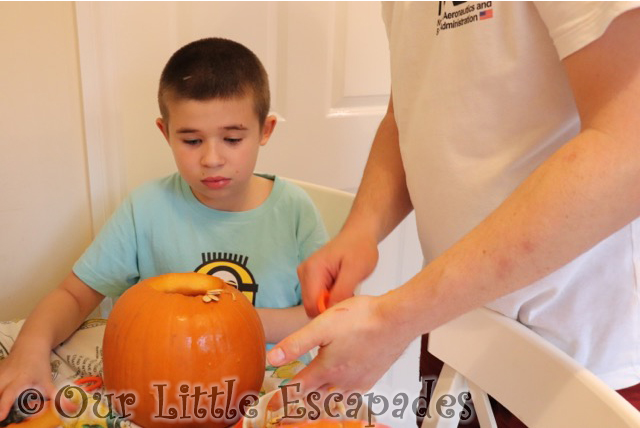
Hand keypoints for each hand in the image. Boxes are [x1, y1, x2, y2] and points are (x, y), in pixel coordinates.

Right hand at [0, 347, 55, 420]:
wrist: (30, 346)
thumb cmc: (39, 364)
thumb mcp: (46, 379)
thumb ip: (51, 394)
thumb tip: (62, 406)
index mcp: (20, 379)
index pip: (9, 394)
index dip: (4, 406)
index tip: (1, 417)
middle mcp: (6, 377)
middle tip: (1, 416)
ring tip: (2, 409)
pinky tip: (2, 394)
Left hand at [266, 294, 412, 394]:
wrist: (397, 320)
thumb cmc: (361, 318)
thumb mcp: (321, 326)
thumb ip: (296, 344)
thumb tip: (273, 358)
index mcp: (327, 369)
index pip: (298, 389)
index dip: (282, 398)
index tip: (270, 406)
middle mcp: (342, 381)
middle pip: (315, 397)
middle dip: (301, 402)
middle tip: (288, 405)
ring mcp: (359, 381)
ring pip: (334, 398)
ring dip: (321, 401)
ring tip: (312, 398)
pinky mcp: (372, 377)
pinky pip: (351, 394)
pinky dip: (340, 395)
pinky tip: (340, 387)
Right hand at [298, 230, 378, 316]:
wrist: (359, 235)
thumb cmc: (359, 248)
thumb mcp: (356, 270)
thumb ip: (342, 291)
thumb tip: (331, 311)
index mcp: (312, 270)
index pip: (311, 305)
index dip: (328, 313)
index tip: (345, 308)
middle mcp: (304, 273)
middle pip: (311, 306)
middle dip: (330, 307)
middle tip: (349, 297)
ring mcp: (306, 276)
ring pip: (315, 303)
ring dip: (331, 302)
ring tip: (347, 290)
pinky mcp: (311, 279)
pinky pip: (318, 297)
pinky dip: (331, 298)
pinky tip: (342, 288)